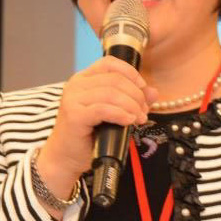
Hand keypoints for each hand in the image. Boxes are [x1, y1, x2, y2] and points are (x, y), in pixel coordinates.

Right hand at [36, 55, 157, 202]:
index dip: (131, 74)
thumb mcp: (113, 113)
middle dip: (136, 94)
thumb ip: (132, 99)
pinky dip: (121, 114)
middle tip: (144, 111)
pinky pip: (104, 109)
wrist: (66, 157)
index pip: (110, 64)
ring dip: (131, 106)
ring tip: (139, 118)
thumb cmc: (88, 135)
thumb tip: (153, 92)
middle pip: (115, 79)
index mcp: (84, 79)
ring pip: (111, 93)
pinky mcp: (75, 115)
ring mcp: (73, 99)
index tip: (143, 89)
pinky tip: (129, 121)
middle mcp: (76, 85)